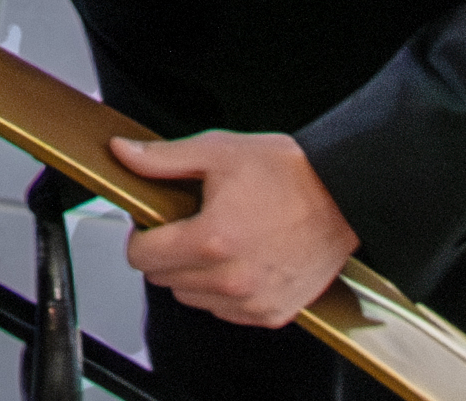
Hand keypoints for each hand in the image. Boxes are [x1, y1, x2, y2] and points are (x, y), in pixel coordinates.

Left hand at [110, 130, 358, 326]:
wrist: (343, 196)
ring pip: (191, 298)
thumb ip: (162, 159)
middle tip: (186, 225)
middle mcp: (230, 279)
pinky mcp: (272, 313)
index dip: (139, 236)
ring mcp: (252, 301)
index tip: (150, 224)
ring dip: (192, 275)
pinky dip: (222, 292)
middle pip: (164, 279)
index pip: (142, 257)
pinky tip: (238, 260)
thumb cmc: (287, 173)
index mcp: (210, 239)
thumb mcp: (217, 152)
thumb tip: (122, 153)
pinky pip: (225, 312)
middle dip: (166, 252)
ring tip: (217, 241)